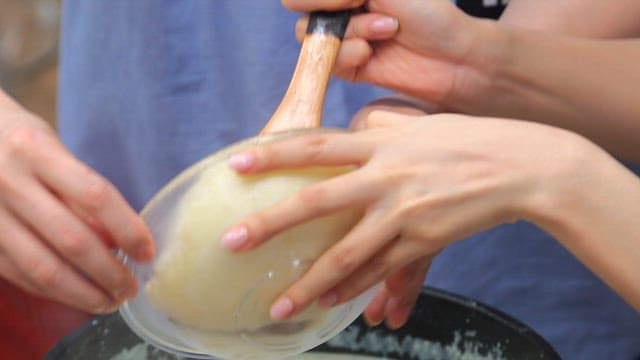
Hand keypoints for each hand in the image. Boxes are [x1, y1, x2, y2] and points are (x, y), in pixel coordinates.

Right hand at [0, 100, 153, 313]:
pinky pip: (20, 275)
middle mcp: (8, 182)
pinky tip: (75, 295)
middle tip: (132, 288)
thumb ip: (81, 192)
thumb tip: (117, 241)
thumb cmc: (18, 142)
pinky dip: (52, 291)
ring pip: (43, 268)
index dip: (127, 228)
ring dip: (83, 293)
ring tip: (109, 301)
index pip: (95, 195)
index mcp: (35, 151)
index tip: (146, 252)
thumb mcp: (53, 149)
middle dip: (109, 272)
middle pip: (72, 240)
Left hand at [221, 110, 583, 321]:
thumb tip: (344, 139)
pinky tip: (330, 303)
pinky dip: (354, 288)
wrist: (519, 166)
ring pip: (347, 255)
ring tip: (278, 306)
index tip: (235, 163)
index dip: (273, 153)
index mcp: (380, 144)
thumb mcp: (415, 128)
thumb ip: (376, 134)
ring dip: (309, 284)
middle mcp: (386, 177)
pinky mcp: (423, 240)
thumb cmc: (465, 141)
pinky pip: (381, 270)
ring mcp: (404, 213)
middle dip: (270, 223)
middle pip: (317, 202)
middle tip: (231, 242)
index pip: (315, 146)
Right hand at [285, 0, 497, 108]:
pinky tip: (372, 53)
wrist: (454, 55)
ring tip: (386, 30)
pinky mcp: (348, 67)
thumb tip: (293, 1)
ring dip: (349, 31)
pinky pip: (326, 62)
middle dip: (332, 7)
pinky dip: (347, 54)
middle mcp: (341, 10)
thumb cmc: (427, 12)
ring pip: (312, 36)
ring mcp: (343, 38)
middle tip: (362, 4)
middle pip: (301, 9)